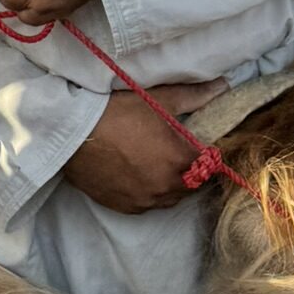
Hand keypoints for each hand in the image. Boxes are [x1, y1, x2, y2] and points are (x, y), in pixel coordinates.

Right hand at [63, 83, 227, 214]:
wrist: (71, 133)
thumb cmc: (115, 113)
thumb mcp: (156, 100)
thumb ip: (193, 95)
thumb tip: (223, 86)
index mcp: (181, 160)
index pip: (210, 163)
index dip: (203, 151)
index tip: (190, 142)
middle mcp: (167, 187)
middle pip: (192, 183)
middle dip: (187, 168)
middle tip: (170, 150)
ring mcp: (145, 200)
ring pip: (170, 197)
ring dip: (168, 183)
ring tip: (152, 163)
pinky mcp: (124, 207)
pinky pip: (146, 204)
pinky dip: (146, 192)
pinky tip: (134, 175)